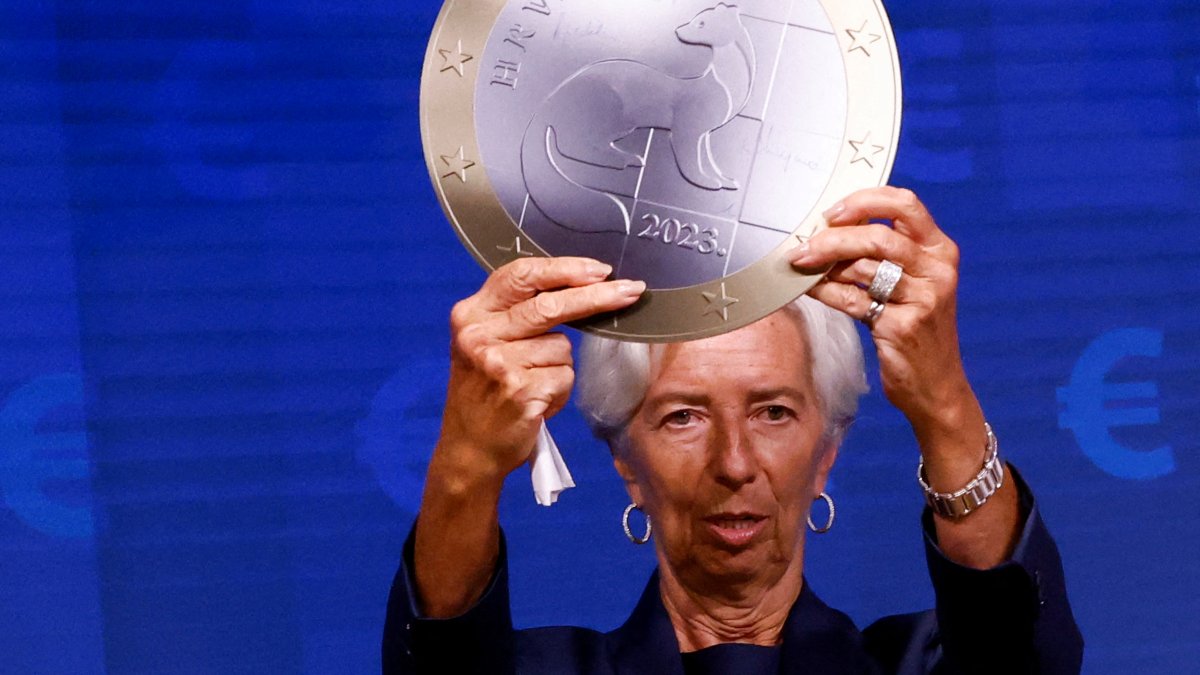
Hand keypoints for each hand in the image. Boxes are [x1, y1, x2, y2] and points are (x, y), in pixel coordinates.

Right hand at [438, 256, 645, 484]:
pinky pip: (565, 377)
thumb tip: (581, 285)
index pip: (521, 275)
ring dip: (560, 367)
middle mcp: (480, 334)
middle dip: (597, 296)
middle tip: (631, 290)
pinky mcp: (520, 390)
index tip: (599, 269)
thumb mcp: (485, 343)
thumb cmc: (486, 392)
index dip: (564, 268)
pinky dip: (560, 390)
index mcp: (471, 314)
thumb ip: (517, 313)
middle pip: (551, 305)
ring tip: (534, 385)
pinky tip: (538, 403)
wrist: (468, 448)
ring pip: (563, 347)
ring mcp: (499, 363)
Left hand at [788, 187, 982, 460]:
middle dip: (833, 238)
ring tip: (802, 266)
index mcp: (940, 250)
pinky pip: (852, 300)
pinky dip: (826, 292)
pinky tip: (810, 289)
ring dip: (824, 265)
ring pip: (863, 267)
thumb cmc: (917, 328)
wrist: (937, 386)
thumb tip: (828, 230)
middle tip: (804, 245)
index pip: (906, 203)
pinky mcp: (903, 327)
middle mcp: (937, 270)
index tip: (832, 212)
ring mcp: (922, 299)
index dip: (864, 201)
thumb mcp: (914, 284)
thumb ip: (884, 255)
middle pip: (878, 236)